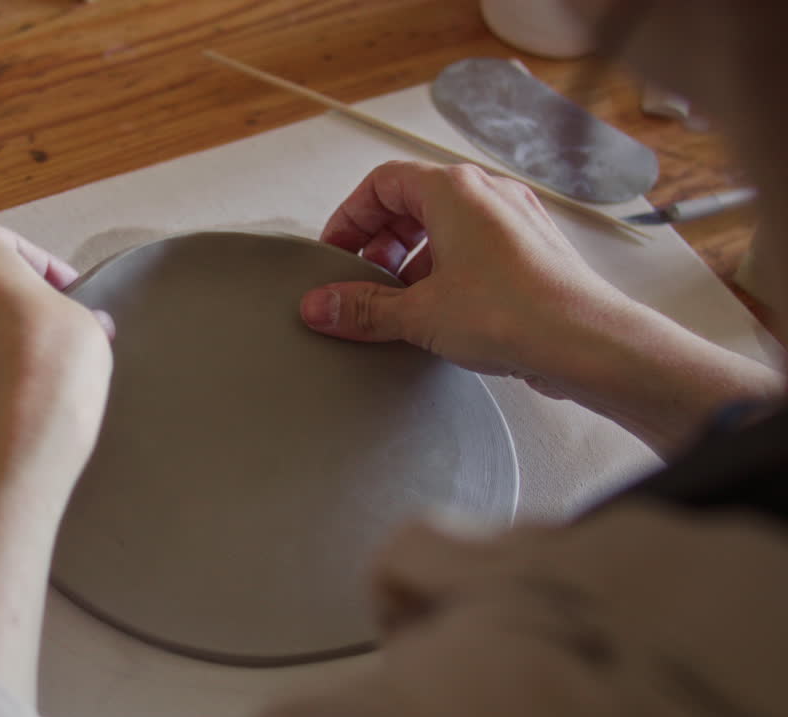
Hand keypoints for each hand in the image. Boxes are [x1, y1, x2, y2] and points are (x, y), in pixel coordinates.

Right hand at [300, 161, 780, 453]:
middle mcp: (488, 194)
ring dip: (412, 260)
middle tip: (362, 283)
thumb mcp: (419, 312)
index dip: (350, 217)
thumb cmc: (513, 312)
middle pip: (413, 202)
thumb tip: (319, 306)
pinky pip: (475, 249)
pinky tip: (440, 313)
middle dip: (380, 243)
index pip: (382, 183)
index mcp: (454, 190)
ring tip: (399, 305)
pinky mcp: (532, 251)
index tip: (334, 255)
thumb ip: (363, 307)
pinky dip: (447, 271)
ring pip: (447, 227)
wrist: (588, 343)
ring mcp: (515, 221)